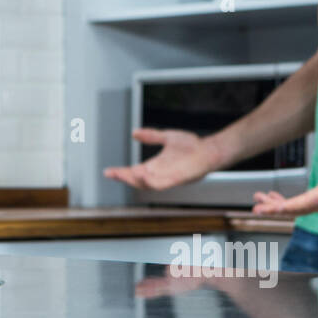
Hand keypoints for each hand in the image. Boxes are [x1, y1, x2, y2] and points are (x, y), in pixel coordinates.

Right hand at [103, 127, 218, 189]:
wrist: (210, 150)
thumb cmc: (192, 145)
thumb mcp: (167, 137)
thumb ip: (151, 135)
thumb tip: (135, 132)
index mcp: (155, 165)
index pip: (134, 172)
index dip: (121, 173)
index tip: (107, 171)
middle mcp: (160, 173)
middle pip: (137, 180)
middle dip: (124, 178)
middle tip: (112, 173)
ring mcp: (168, 177)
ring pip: (147, 184)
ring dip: (136, 180)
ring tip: (126, 174)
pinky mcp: (178, 179)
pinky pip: (162, 184)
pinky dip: (152, 182)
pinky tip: (144, 175)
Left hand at [251, 136, 317, 216]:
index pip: (302, 203)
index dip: (284, 207)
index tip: (270, 209)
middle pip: (295, 210)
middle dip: (274, 208)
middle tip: (256, 208)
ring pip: (295, 208)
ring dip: (276, 205)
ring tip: (259, 198)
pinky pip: (299, 205)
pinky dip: (285, 202)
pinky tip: (274, 197)